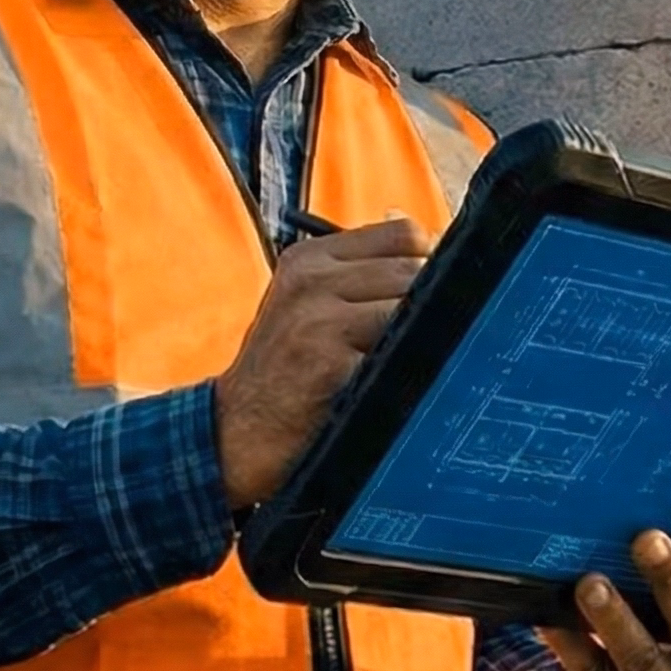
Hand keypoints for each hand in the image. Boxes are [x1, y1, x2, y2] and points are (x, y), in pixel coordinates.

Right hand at [216, 216, 432, 507]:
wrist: (236, 437)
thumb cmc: (284, 372)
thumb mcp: (308, 306)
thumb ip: (361, 273)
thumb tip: (428, 238)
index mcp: (309, 259)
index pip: (403, 233)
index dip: (429, 261)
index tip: (433, 293)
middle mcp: (312, 282)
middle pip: (415, 268)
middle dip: (434, 301)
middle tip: (431, 336)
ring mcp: (320, 323)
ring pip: (416, 306)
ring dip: (428, 334)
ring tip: (415, 359)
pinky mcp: (332, 367)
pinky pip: (403, 353)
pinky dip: (415, 368)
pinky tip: (402, 385)